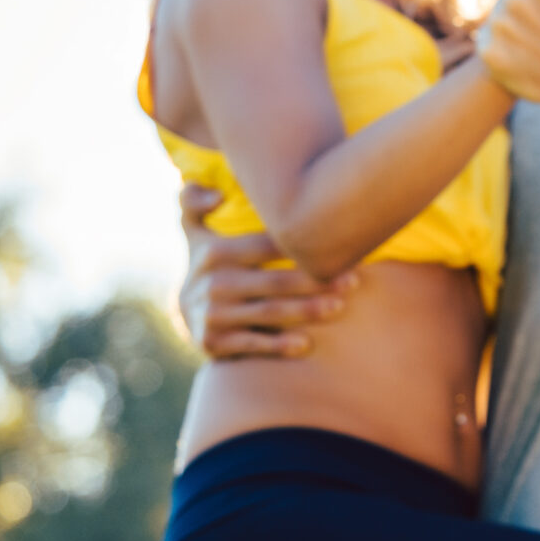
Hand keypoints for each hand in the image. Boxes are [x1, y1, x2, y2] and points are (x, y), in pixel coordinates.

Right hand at [176, 182, 351, 359]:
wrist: (186, 309)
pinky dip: (278, 344)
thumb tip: (218, 195)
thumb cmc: (210, 261)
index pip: (268, 246)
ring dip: (306, 311)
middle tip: (353, 281)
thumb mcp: (193, 228)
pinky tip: (306, 344)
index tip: (342, 248)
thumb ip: (193, 199)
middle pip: (275, 282)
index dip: (304, 246)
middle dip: (316, 283)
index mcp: (216, 252)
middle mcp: (214, 283)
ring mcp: (214, 314)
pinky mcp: (213, 342)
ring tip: (339, 306)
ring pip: (269, 312)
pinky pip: (252, 344)